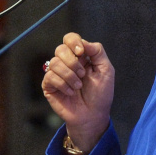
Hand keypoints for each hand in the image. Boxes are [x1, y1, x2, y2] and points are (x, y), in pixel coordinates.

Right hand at [41, 32, 114, 151]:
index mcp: (79, 56)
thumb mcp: (106, 70)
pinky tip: (70, 92)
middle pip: (60, 49)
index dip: (73, 42)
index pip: (69, 38)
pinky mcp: (49, 85)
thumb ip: (97, 52)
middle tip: (82, 75)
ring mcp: (56, 74)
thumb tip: (83, 42)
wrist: (93, 115)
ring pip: (54, 63)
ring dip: (69, 76)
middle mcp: (66, 62)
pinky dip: (63, 85)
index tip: (82, 53)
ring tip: (78, 87)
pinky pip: (50, 77)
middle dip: (73, 62)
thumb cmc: (100, 94)